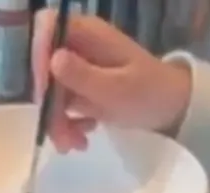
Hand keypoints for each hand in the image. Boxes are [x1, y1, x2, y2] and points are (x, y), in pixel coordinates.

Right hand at [31, 11, 192, 151]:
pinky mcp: (80, 89)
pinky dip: (67, 125)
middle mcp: (79, 46)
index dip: (38, 57)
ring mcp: (78, 68)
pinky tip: (83, 138)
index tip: (46, 92)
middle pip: (44, 68)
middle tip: (63, 137)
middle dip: (50, 105)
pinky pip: (61, 106)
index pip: (47, 29)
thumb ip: (83, 75)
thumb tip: (53, 60)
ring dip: (57, 122)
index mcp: (88, 33)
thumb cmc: (149, 93)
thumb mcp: (116, 89)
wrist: (171, 109)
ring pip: (50, 92)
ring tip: (75, 146)